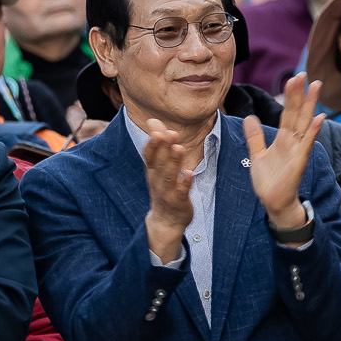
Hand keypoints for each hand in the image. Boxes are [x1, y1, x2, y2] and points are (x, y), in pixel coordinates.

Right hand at [138, 117, 202, 262]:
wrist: (166, 220)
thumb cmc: (164, 187)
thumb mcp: (158, 166)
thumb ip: (159, 144)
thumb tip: (153, 120)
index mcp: (152, 171)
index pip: (149, 155)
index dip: (152, 142)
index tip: (155, 127)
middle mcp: (157, 180)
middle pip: (159, 163)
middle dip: (163, 148)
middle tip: (169, 133)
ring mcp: (167, 192)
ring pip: (169, 176)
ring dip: (173, 162)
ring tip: (179, 148)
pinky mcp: (179, 202)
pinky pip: (182, 192)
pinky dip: (185, 182)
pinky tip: (190, 173)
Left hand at [245, 72, 323, 225]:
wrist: (273, 203)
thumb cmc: (268, 181)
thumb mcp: (257, 155)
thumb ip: (255, 136)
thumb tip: (249, 117)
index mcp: (283, 138)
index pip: (287, 112)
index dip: (290, 96)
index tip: (293, 78)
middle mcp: (293, 141)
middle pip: (297, 113)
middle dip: (300, 94)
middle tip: (304, 74)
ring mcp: (298, 150)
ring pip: (304, 123)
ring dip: (310, 105)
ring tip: (316, 86)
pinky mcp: (299, 162)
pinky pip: (307, 144)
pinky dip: (313, 131)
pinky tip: (320, 118)